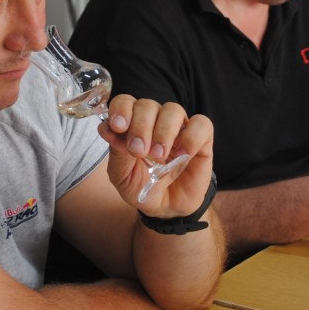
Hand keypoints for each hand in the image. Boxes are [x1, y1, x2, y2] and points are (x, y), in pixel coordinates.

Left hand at [97, 94, 213, 217]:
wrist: (166, 208)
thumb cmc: (142, 187)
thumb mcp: (122, 176)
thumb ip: (116, 151)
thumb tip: (106, 128)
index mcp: (132, 124)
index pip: (125, 102)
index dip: (121, 109)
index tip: (118, 127)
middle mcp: (155, 120)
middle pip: (148, 105)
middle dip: (140, 126)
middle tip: (138, 151)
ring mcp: (179, 128)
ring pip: (173, 110)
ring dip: (163, 131)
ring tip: (159, 156)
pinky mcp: (202, 138)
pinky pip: (201, 124)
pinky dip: (191, 137)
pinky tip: (182, 155)